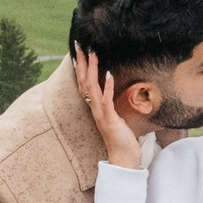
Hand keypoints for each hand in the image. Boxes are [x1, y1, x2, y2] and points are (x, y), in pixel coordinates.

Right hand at [72, 49, 139, 167]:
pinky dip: (106, 87)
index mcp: (95, 107)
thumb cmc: (121, 137)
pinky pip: (106, 101)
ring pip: (92, 88)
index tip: (79, 51)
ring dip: (92, 70)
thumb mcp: (114, 116)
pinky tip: (108, 74)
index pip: (84, 83)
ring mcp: (100, 114)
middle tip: (80, 45)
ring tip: (93, 53)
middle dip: (82, 63)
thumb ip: (110, 104)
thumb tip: (113, 89)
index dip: (81, 67)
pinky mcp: (109, 119)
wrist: (123, 157)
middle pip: (84, 82)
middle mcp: (94, 109)